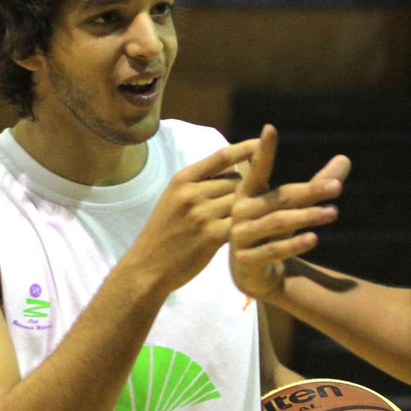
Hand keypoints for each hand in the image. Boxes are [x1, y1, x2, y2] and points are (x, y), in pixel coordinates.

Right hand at [121, 138, 260, 294]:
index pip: (221, 157)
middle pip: (236, 181)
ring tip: (254, 216)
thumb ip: (200, 183)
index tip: (261, 144)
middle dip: (247, 189)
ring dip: (250, 208)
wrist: (148, 266)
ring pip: (242, 201)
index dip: (244, 148)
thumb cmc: (164, 232)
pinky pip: (241, 223)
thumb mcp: (174, 198)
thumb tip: (235, 169)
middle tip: (252, 201)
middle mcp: (191, 193)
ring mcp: (201, 214)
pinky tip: (254, 231)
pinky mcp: (211, 236)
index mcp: (182, 179)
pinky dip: (250, 225)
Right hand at [230, 125, 347, 298]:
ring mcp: (241, 236)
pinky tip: (314, 239)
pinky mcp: (247, 260)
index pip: (258, 169)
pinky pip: (273, 250)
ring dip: (307, 217)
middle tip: (336, 185)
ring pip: (278, 223)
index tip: (269, 129)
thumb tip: (345, 159)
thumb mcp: (290, 206)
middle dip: (310, 191)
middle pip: (280, 198)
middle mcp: (241, 211)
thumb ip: (316, 184)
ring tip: (333, 213)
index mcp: (248, 193)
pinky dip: (293, 245)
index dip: (264, 151)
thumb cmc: (270, 230)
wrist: (250, 272)